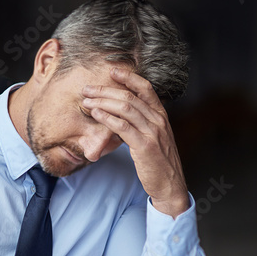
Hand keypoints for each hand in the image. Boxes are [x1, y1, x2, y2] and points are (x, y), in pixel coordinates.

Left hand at [82, 68, 188, 217]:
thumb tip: (121, 115)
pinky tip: (96, 114)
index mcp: (161, 116)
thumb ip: (142, 124)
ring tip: (86, 100)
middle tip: (88, 89)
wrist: (170, 184)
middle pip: (130, 96)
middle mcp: (158, 120)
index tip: (112, 71)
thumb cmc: (158, 162)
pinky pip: (122, 126)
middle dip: (106, 90)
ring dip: (102, 102)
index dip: (128, 77)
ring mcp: (152, 132)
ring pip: (125, 108)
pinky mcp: (144, 146)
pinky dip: (107, 117)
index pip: (145, 88)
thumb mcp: (154, 138)